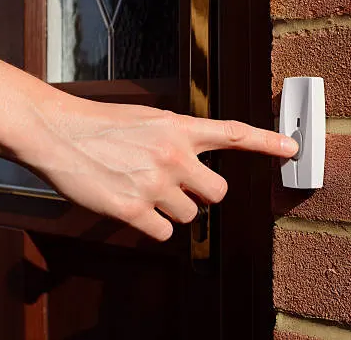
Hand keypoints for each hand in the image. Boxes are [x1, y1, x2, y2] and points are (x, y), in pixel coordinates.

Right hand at [24, 95, 298, 240]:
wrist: (58, 132)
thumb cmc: (100, 124)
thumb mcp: (147, 119)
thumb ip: (176, 137)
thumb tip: (195, 161)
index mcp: (178, 128)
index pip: (232, 133)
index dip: (266, 142)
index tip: (292, 148)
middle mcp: (173, 155)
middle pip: (218, 193)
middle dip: (204, 195)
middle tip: (181, 188)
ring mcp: (154, 183)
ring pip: (190, 215)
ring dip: (173, 209)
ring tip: (145, 190)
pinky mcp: (133, 209)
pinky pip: (164, 232)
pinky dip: (154, 225)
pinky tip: (134, 207)